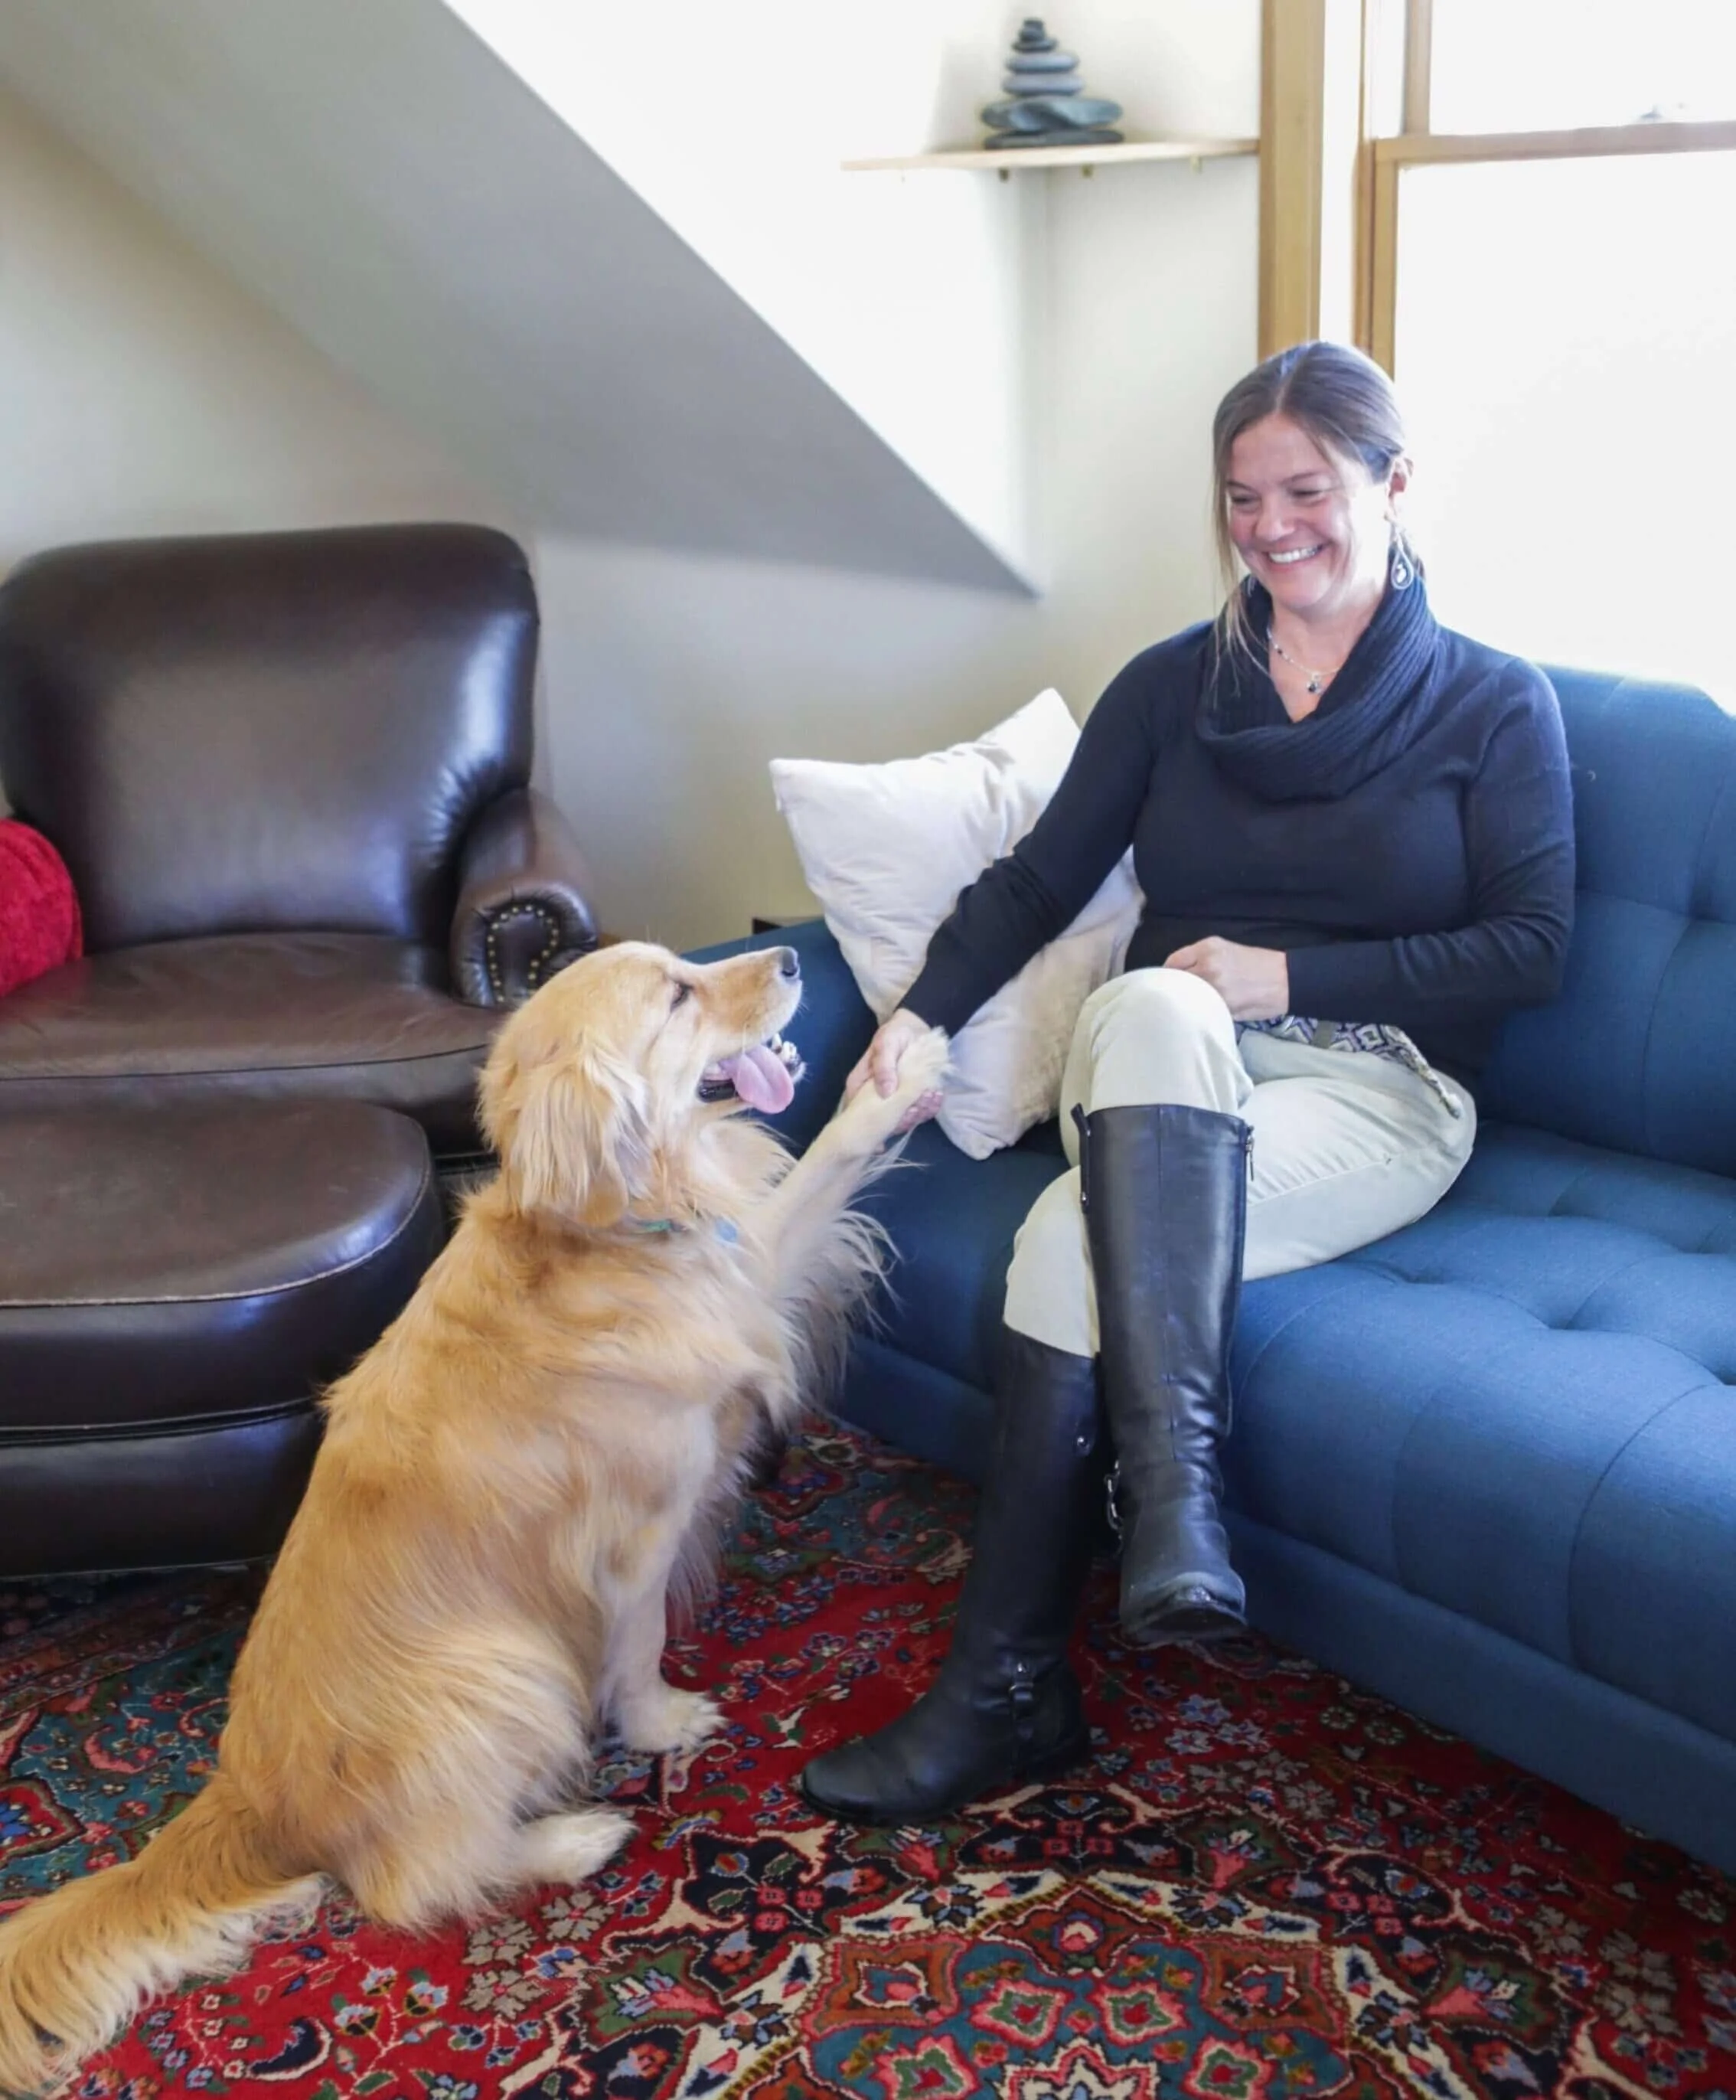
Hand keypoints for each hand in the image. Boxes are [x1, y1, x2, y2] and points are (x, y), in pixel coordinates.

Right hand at [844, 1007, 944, 1132]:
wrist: (916, 1028)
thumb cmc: (895, 1034)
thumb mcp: (886, 1044)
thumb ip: (884, 1066)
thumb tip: (885, 1093)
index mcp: (860, 1085)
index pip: (862, 1112)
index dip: (880, 1118)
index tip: (900, 1111)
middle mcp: (874, 1097)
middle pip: (885, 1120)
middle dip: (906, 1116)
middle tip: (921, 1101)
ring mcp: (893, 1100)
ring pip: (904, 1118)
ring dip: (920, 1111)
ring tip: (930, 1095)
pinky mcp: (910, 1099)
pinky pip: (919, 1111)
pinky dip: (930, 1107)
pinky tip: (936, 1096)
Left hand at [1163, 938, 1288, 1019]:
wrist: (1284, 979)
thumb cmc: (1255, 964)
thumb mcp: (1225, 949)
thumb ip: (1197, 958)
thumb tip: (1174, 974)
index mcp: (1207, 949)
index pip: (1172, 963)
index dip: (1167, 974)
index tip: (1166, 982)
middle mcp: (1207, 966)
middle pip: (1175, 983)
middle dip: (1173, 990)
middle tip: (1174, 997)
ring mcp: (1214, 989)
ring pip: (1186, 999)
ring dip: (1184, 1004)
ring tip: (1187, 1007)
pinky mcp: (1223, 1007)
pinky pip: (1201, 1011)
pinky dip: (1199, 1014)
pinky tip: (1201, 1014)